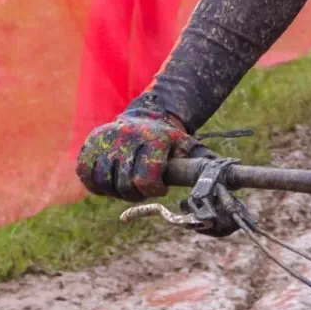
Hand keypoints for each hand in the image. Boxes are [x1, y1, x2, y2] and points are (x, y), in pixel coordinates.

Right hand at [76, 107, 205, 200]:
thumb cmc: (169, 141)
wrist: (146, 117)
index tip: (158, 187)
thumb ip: (202, 162)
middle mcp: (129, 136)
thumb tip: (225, 177)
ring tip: (126, 184)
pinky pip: (85, 174)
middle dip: (134, 193)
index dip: (152, 190)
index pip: (146, 179)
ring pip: (103, 181)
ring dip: (114, 190)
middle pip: (123, 184)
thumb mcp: (187, 146)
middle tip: (141, 188)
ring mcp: (107, 139)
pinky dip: (95, 183)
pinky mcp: (90, 143)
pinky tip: (109, 180)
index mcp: (155, 139)